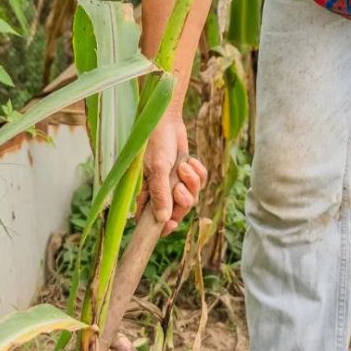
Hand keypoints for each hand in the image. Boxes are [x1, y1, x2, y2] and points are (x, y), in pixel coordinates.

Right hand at [137, 113, 207, 236]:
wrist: (169, 122)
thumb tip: (163, 219)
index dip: (163, 227)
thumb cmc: (157, 144)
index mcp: (148, 194)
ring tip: (183, 167)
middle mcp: (163, 192)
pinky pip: (201, 184)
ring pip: (192, 198)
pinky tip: (190, 161)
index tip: (172, 225)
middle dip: (183, 199)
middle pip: (179, 211)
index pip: (153, 220)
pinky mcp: (189, 175)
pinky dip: (199, 173)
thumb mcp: (158, 169)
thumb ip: (160, 194)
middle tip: (179, 186)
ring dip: (191, 182)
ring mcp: (177, 184)